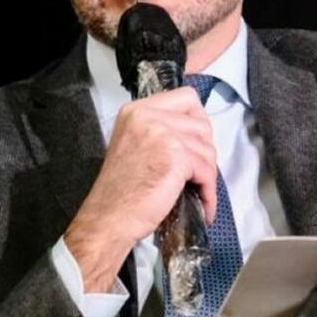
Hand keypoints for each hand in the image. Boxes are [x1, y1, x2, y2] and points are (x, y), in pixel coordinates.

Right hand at [65, 87, 217, 291]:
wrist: (108, 218)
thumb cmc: (120, 191)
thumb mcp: (133, 144)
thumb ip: (158, 130)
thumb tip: (194, 132)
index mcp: (136, 110)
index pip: (186, 98)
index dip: (199, 121)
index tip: (198, 143)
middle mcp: (148, 116)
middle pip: (201, 124)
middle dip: (205, 151)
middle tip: (198, 173)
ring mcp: (162, 134)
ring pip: (207, 148)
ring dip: (207, 174)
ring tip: (198, 192)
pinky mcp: (176, 157)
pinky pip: (207, 171)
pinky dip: (208, 191)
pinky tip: (203, 205)